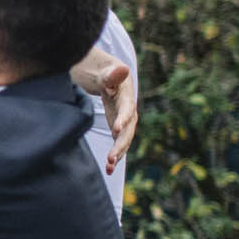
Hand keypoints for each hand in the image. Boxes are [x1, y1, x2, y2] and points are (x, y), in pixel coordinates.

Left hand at [70, 48, 138, 173]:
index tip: (116, 129)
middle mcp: (129, 114)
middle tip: (111, 158)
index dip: (122, 119)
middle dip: (120, 145)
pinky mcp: (119, 131)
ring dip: (118, 155)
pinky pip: (118, 145)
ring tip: (109, 167)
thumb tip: (122, 68)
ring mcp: (125, 124)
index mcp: (127, 98)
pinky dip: (115, 157)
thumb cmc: (108, 75)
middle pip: (127, 131)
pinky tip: (108, 169)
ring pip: (123, 141)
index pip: (126, 110)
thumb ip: (113, 74)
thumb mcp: (108, 72)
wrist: (112, 80)